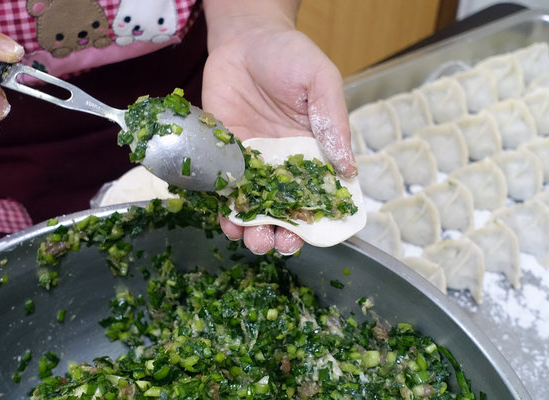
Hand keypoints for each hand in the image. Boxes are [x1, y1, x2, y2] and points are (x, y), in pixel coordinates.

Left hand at [202, 0, 356, 254]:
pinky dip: (226, 208)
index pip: (320, 194)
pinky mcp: (224, 155)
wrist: (245, 39)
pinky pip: (225, 188)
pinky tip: (228, 220)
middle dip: (281, 232)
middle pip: (285, 209)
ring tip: (251, 238)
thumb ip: (332, 124)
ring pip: (254, 206)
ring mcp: (252, 163)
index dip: (318, 219)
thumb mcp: (321, 82)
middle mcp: (284, 163)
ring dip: (253, 228)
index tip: (312, 236)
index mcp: (314, 151)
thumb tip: (349, 171)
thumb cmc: (290, 55)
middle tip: (275, 242)